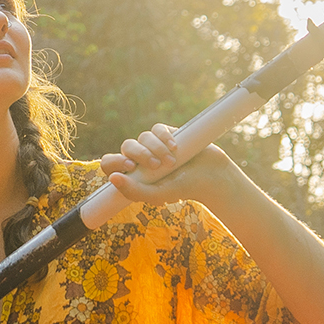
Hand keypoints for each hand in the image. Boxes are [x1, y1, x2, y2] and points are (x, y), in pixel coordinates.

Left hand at [95, 124, 236, 210]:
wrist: (212, 176)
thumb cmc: (184, 189)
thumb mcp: (158, 195)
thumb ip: (134, 191)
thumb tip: (113, 178)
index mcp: (134, 175)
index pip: (110, 164)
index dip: (114, 161)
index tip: (130, 167)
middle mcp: (141, 160)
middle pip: (126, 146)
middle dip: (140, 154)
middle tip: (156, 165)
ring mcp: (154, 145)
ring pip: (142, 137)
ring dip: (156, 148)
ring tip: (172, 161)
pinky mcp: (167, 134)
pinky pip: (157, 129)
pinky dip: (164, 136)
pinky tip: (176, 147)